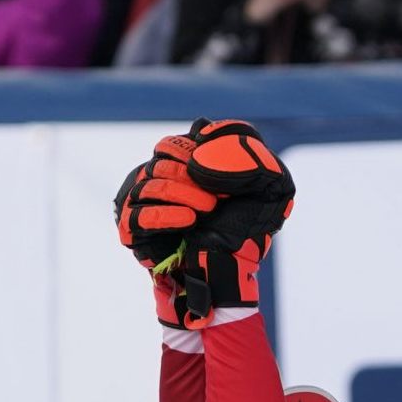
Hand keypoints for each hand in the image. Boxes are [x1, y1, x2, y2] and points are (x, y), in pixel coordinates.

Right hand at [114, 120, 294, 327]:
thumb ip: (247, 149)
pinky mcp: (135, 234)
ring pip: (149, 185)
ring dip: (181, 193)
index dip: (193, 152)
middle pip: (160, 163)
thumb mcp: (267, 184)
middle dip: (190, 175)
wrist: (232, 274)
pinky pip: (137, 217)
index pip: (172, 146)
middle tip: (216, 197)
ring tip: (207, 209)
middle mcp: (159, 184)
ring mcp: (143, 208)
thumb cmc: (248, 229)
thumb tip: (203, 128)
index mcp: (182, 169)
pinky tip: (190, 220)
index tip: (219, 176)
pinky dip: (165, 215)